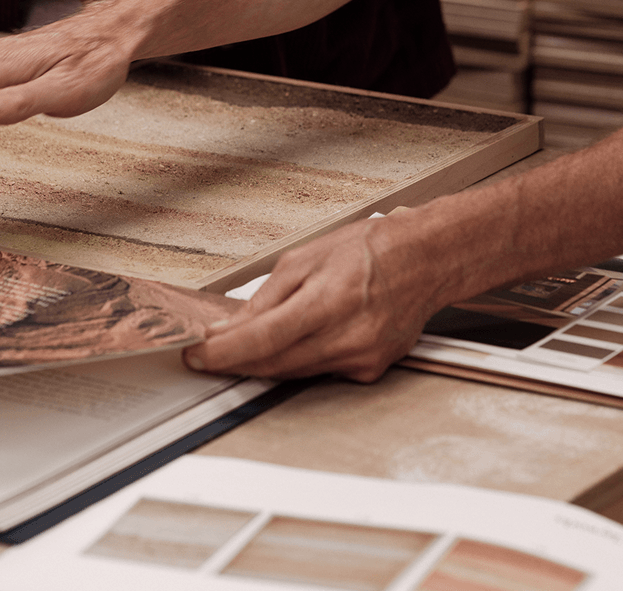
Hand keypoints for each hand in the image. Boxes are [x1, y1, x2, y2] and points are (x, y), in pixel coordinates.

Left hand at [183, 210, 446, 381]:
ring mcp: (360, 359)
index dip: (223, 353)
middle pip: (274, 364)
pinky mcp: (369, 371)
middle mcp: (347, 336)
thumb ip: (266, 296)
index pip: (262, 340)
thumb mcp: (306, 256)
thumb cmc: (371, 249)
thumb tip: (230, 326)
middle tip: (210, 351)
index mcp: (328, 300)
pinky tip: (301, 338)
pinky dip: (300, 359)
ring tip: (249, 340)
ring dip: (266, 361)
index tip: (196, 355)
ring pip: (294, 372)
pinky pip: (320, 371)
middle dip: (236, 360)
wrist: (426, 260)